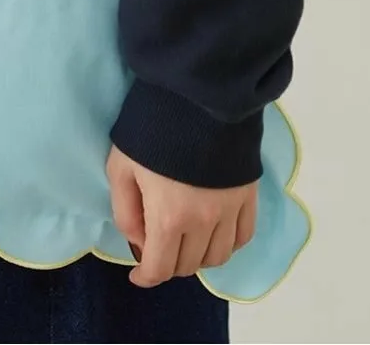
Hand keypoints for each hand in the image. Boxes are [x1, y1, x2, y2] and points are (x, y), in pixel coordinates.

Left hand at [105, 142, 257, 287]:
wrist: (196, 93)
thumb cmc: (151, 129)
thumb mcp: (120, 167)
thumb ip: (126, 212)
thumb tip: (140, 243)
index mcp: (168, 218)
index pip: (160, 268)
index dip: (146, 277)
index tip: (137, 274)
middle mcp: (203, 223)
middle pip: (189, 265)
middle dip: (169, 263)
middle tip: (157, 246)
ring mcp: (230, 210)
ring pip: (218, 257)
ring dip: (198, 256)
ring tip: (185, 240)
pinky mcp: (249, 194)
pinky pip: (243, 237)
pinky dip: (227, 243)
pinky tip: (214, 232)